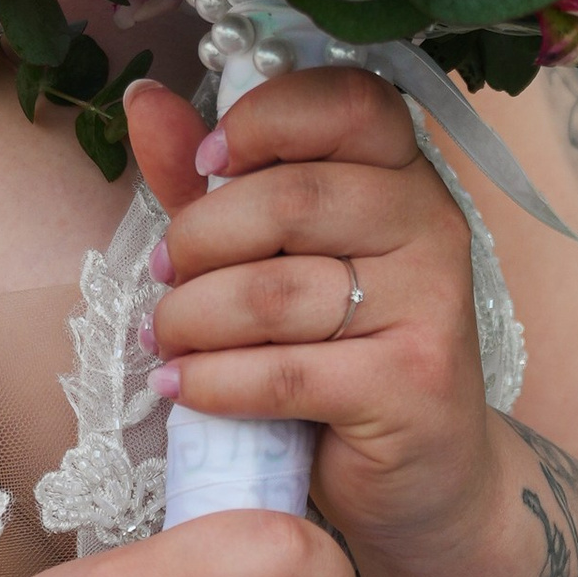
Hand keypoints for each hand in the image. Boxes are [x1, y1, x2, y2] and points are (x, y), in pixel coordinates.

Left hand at [130, 69, 504, 570]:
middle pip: (293, 199)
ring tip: (166, 336)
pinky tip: (181, 386)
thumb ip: (209, 181)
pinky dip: (213, 382)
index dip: (265, 119)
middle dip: (200, 238)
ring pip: (277, 292)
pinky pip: (285, 373)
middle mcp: (430, 225)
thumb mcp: (267, 255)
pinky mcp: (413, 385)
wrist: (422, 475)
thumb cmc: (336, 349)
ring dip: (193, 317)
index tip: (207, 162)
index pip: (349, 101)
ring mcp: (431, 306)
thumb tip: (145, 103)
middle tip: (164, 273)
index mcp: (400, 172)